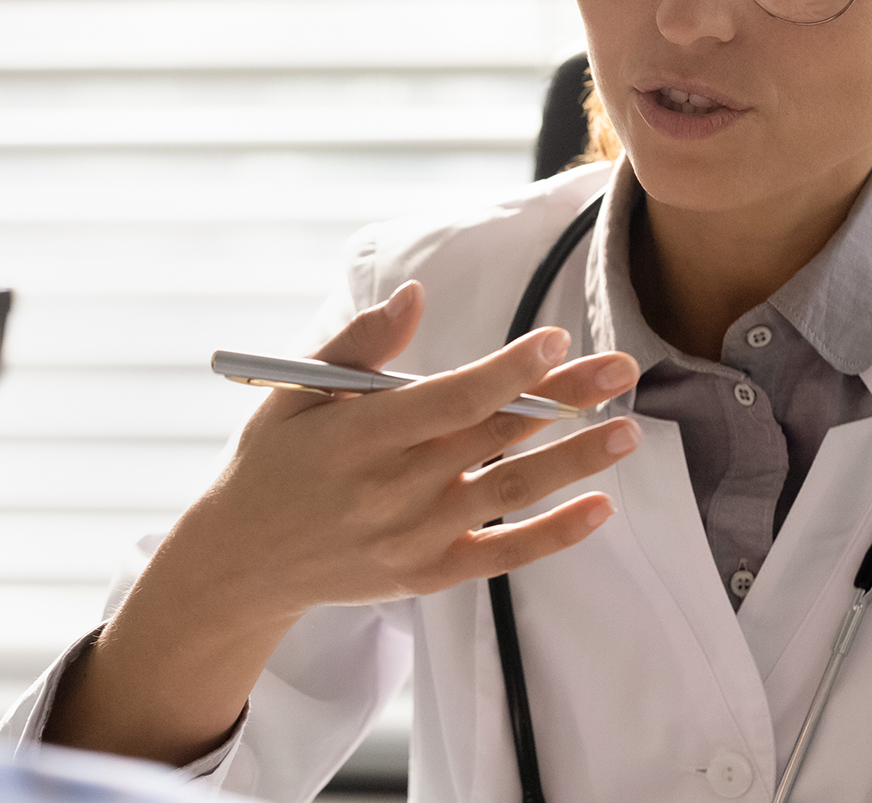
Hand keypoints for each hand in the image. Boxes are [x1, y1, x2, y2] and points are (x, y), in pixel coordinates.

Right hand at [45, 279, 639, 762]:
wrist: (244, 560)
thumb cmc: (274, 460)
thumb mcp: (295, 392)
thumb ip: (358, 344)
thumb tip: (415, 296)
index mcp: (360, 434)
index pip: (451, 399)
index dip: (509, 371)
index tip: (556, 340)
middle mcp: (392, 487)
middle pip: (495, 436)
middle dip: (564, 399)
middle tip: (623, 368)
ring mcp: (413, 536)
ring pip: (511, 492)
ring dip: (575, 461)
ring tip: (627, 430)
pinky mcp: (426, 575)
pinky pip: (502, 555)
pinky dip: (554, 535)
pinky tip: (601, 507)